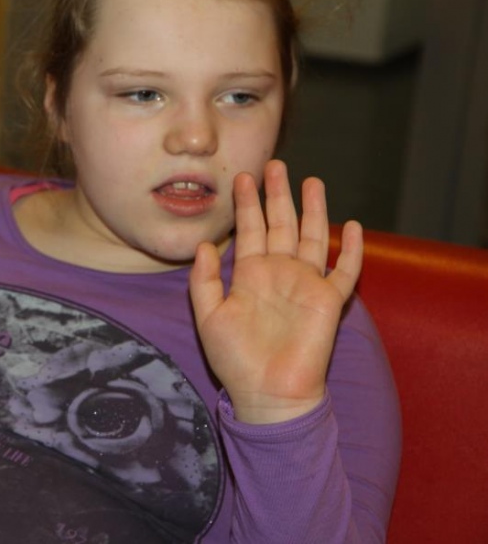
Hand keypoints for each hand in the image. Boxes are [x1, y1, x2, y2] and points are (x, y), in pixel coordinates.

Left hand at [189, 160, 362, 423]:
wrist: (267, 393)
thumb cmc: (235, 359)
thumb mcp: (208, 317)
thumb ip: (204, 281)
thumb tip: (206, 245)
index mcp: (249, 275)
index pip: (249, 230)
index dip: (246, 204)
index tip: (242, 177)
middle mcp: (278, 273)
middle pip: (281, 225)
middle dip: (278, 195)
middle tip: (275, 164)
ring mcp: (305, 285)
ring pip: (313, 238)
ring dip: (313, 210)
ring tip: (312, 181)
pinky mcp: (329, 301)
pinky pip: (345, 271)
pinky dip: (352, 249)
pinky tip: (353, 226)